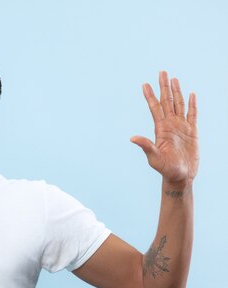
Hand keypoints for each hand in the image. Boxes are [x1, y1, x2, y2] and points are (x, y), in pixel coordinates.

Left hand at [131, 71, 198, 188]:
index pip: (155, 108)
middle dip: (164, 87)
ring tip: (174, 79)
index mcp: (161, 129)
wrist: (180, 176)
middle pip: (167, 101)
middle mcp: (170, 125)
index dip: (150, 96)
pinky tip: (191, 94)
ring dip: (176, 92)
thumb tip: (132, 138)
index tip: (144, 84)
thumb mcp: (154, 157)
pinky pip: (193, 114)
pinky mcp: (192, 132)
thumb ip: (146, 146)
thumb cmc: (165, 169)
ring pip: (179, 104)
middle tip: (161, 72)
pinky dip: (192, 104)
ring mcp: (181, 127)